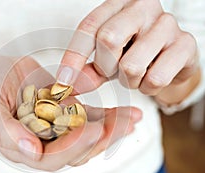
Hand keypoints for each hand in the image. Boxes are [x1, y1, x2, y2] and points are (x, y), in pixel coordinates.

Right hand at [0, 56, 141, 170]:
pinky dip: (110, 116)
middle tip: (125, 124)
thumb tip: (30, 153)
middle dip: (102, 139)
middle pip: (76, 151)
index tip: (93, 131)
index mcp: (22, 145)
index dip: (72, 149)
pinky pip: (91, 117)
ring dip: (112, 129)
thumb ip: (3, 131)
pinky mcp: (67, 111)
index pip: (50, 158)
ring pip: (88, 136)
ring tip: (133, 118)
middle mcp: (42, 141)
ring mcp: (57, 127)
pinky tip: (129, 113)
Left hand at [57, 0, 199, 98]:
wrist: (171, 57)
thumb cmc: (135, 52)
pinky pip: (155, 79)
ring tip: (136, 74)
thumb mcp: (108, 58)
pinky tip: (152, 77)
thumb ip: (89, 70)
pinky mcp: (185, 44)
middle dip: (106, 67)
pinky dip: (148, 88)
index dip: (73, 57)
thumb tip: (69, 84)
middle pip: (108, 39)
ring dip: (129, 81)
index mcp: (118, 5)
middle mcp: (142, 8)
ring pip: (131, 66)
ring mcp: (166, 24)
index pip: (89, 27)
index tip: (63, 81)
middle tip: (114, 70)